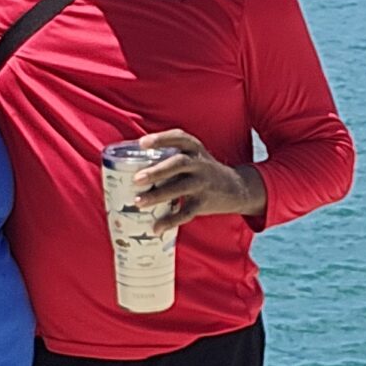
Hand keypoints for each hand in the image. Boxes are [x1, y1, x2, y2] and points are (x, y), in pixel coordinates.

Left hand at [133, 129, 265, 230]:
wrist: (237, 188)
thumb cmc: (202, 170)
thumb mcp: (193, 156)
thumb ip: (170, 157)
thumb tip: (129, 163)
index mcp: (194, 149)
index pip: (179, 137)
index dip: (161, 139)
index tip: (142, 143)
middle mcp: (200, 164)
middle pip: (179, 163)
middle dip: (158, 171)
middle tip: (137, 179)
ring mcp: (203, 183)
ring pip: (181, 188)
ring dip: (159, 195)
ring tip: (138, 202)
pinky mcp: (205, 202)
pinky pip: (187, 212)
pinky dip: (171, 220)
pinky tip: (156, 227)